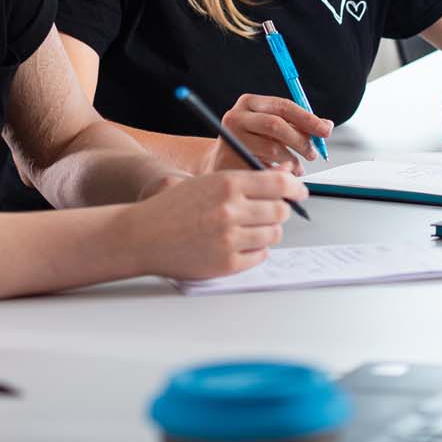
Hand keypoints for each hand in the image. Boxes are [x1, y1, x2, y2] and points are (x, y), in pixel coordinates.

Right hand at [121, 169, 306, 280]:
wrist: (141, 235)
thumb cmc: (173, 208)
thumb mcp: (208, 183)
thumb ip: (246, 181)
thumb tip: (285, 178)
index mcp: (227, 184)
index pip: (280, 183)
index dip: (296, 188)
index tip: (300, 192)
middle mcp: (230, 210)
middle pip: (281, 211)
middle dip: (280, 211)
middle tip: (269, 213)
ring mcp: (229, 238)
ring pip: (273, 234)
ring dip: (266, 232)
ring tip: (246, 230)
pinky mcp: (226, 263)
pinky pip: (259, 256)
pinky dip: (254, 251)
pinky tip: (236, 245)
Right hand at [205, 94, 331, 173]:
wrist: (221, 160)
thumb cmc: (253, 142)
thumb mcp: (273, 127)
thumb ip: (297, 124)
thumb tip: (326, 126)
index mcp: (250, 102)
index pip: (284, 106)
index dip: (308, 119)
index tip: (326, 130)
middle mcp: (236, 116)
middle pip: (276, 125)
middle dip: (301, 140)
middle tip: (313, 154)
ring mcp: (230, 138)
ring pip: (271, 148)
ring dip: (292, 160)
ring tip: (299, 167)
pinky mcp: (228, 159)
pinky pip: (263, 167)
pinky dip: (278, 171)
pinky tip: (283, 172)